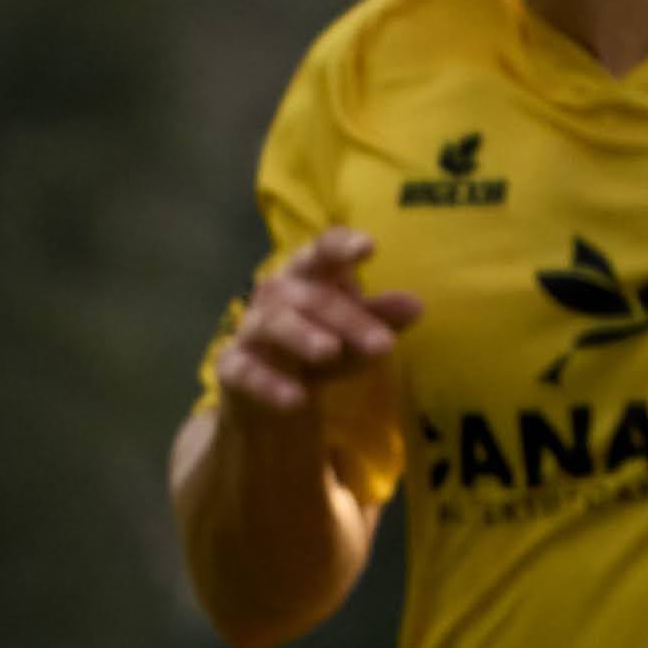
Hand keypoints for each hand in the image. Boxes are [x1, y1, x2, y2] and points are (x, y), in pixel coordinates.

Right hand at [209, 227, 421, 459]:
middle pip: (310, 297)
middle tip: (384, 346)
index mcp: (310, 275)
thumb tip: (416, 306)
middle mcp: (276, 294)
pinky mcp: (232, 366)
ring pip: (274, 324)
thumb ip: (381, 318)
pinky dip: (269, 384)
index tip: (369, 249)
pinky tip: (297, 400)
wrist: (275, 393)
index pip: (322, 250)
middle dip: (348, 319)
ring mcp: (250, 329)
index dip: (341, 246)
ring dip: (302, 336)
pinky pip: (246, 370)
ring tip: (330, 353)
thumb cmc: (323, 345)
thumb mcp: (357, 333)